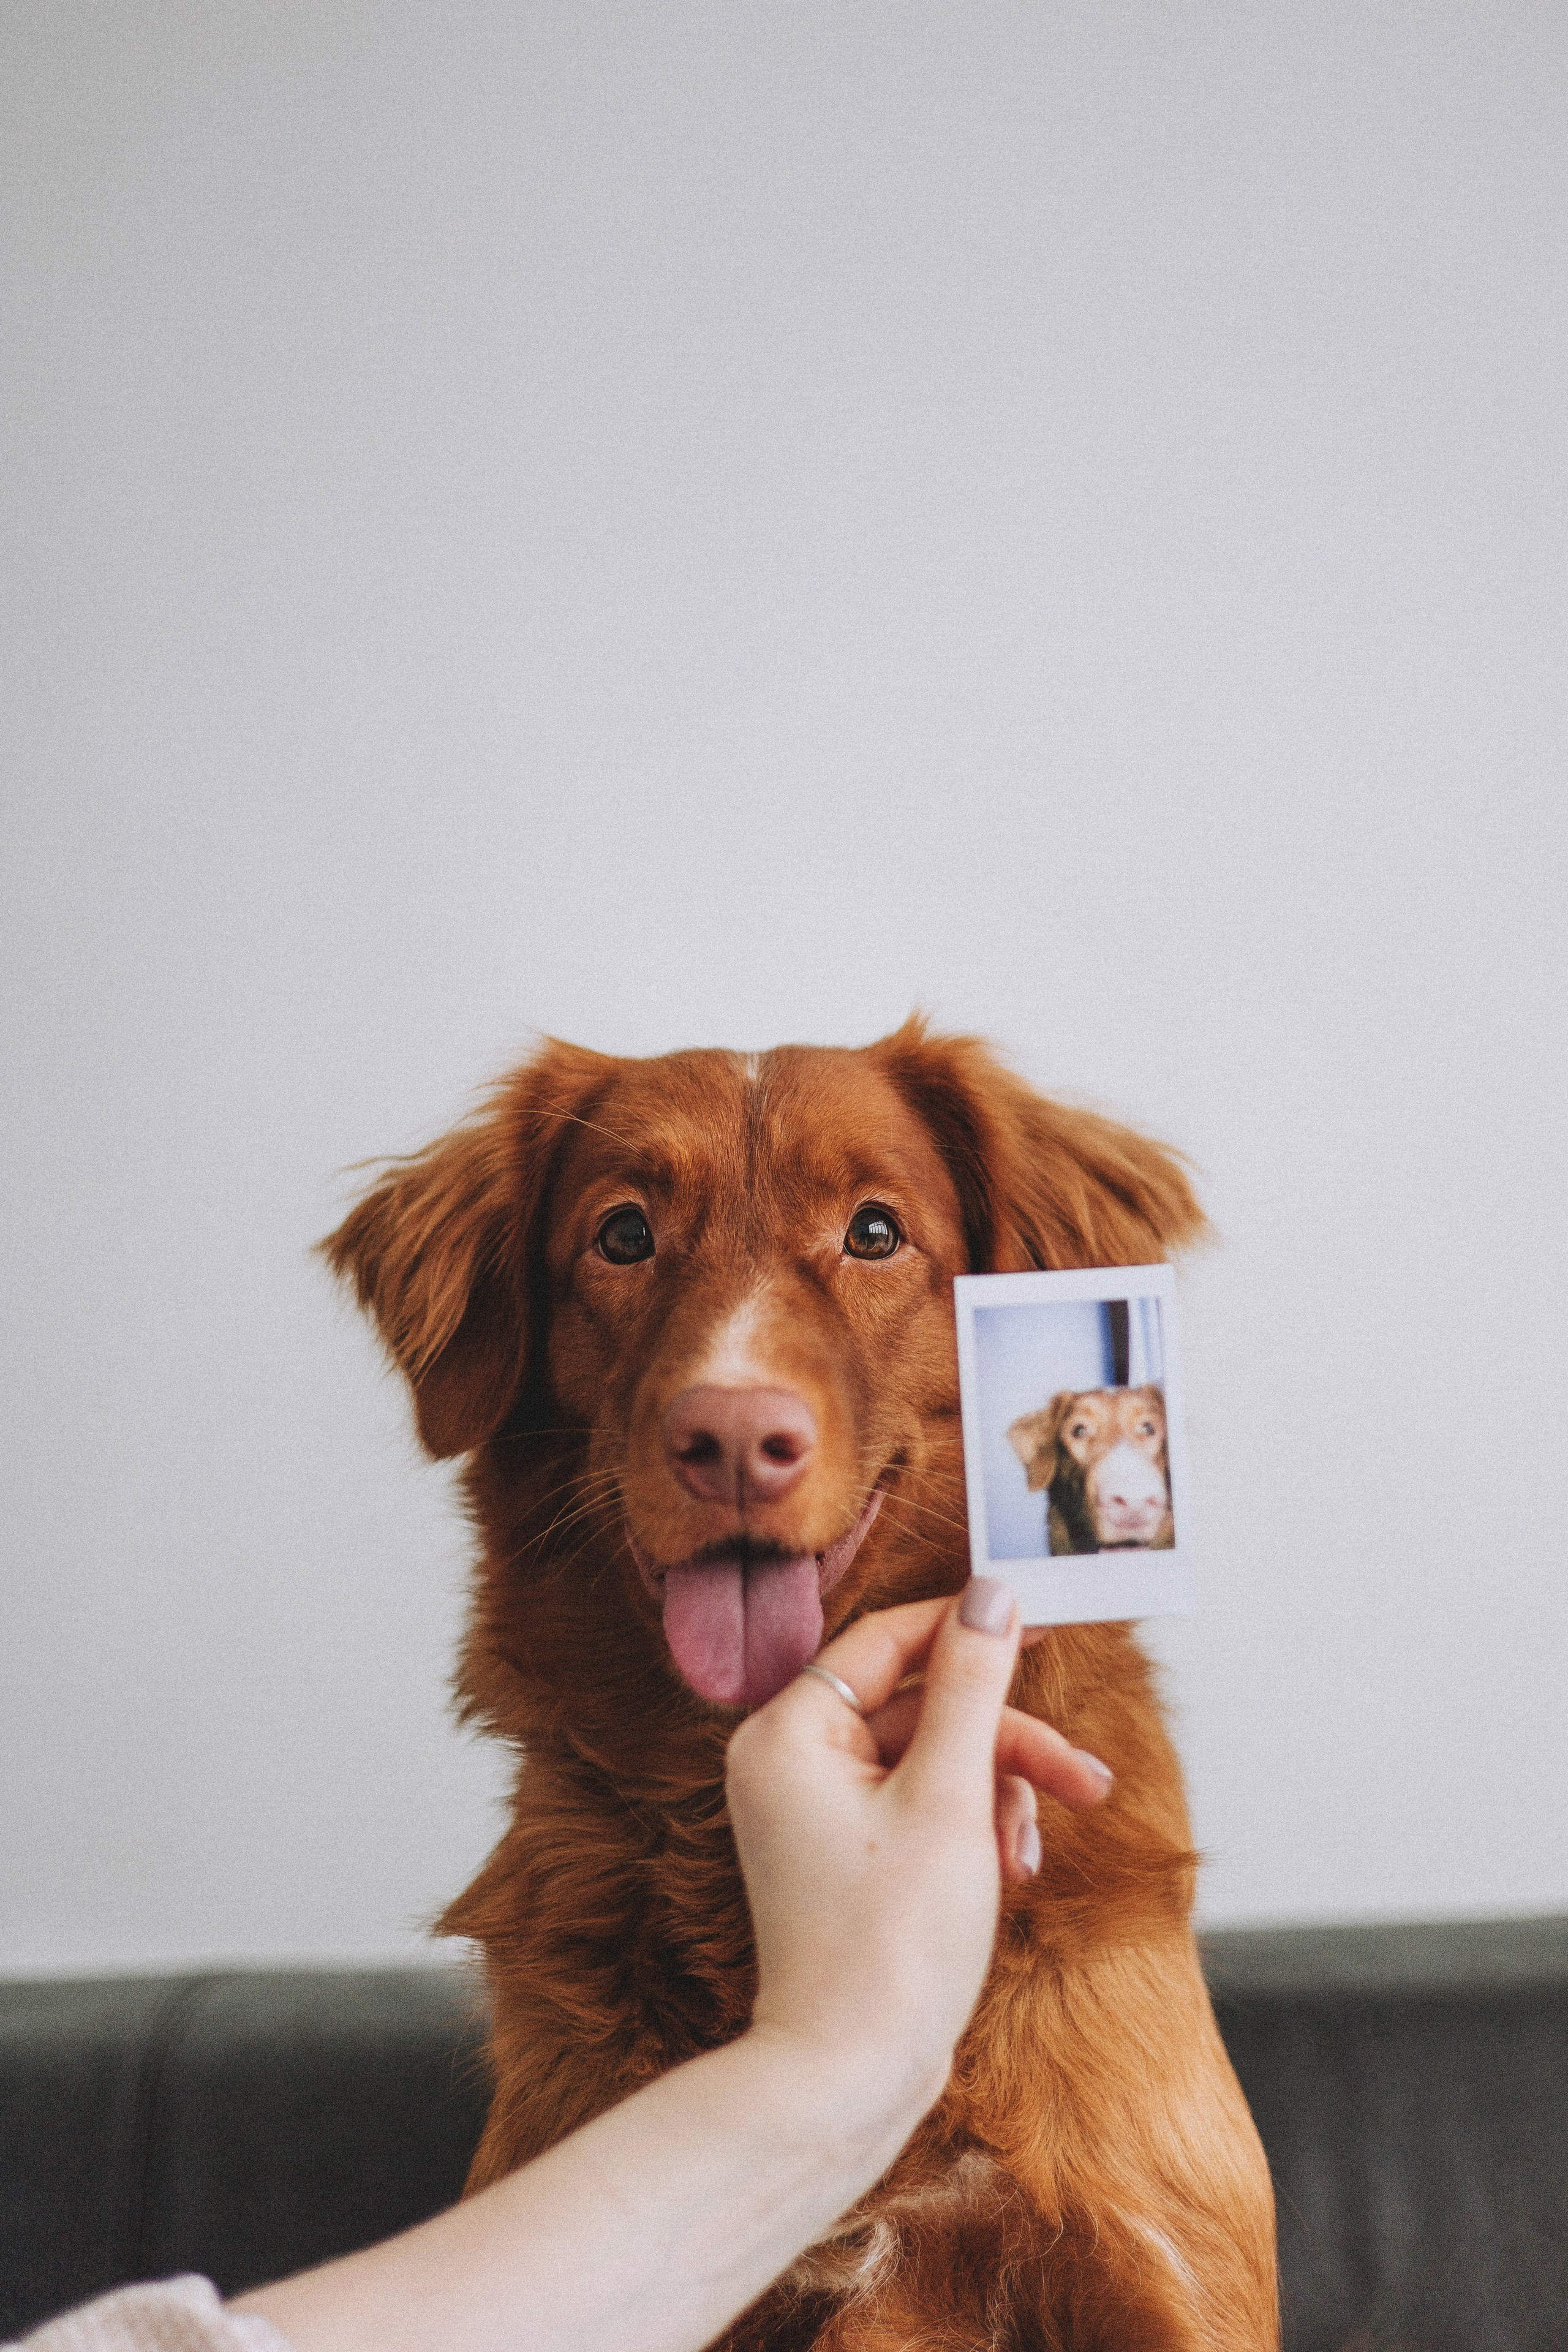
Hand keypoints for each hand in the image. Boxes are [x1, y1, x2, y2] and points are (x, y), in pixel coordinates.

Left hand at [724, 1580, 1112, 2105]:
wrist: (849, 2080)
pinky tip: (1009, 1875)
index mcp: (789, 1732)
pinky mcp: (847, 1856)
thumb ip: (973, 1685)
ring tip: (1030, 1856)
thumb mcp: (949, 1797)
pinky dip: (973, 1830)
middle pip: (922, 1708)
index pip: (888, 1640)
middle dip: (1006, 1745)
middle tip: (1086, 1779)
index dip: (970, 1628)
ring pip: (933, 1762)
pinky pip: (921, 1808)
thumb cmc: (890, 1942)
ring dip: (998, 1796)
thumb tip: (993, 1591)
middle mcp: (790, 1762)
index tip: (1043, 1617)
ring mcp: (815, 1813)